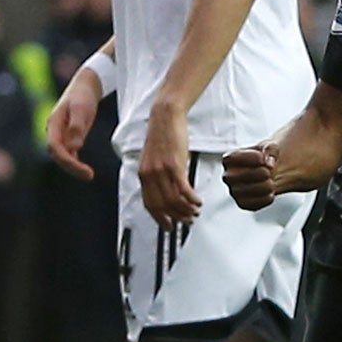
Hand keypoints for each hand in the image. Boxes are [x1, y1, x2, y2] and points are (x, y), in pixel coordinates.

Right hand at [47, 71, 103, 180]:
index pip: (54, 148)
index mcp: (53, 124)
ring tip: (89, 175)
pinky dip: (76, 162)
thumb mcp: (81, 109)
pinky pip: (69, 153)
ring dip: (73, 167)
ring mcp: (61, 134)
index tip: (82, 169)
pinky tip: (86, 171)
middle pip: (57, 155)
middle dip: (71, 167)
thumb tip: (74, 148)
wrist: (85, 86)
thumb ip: (76, 127)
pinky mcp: (69, 136)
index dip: (66, 160)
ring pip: (63, 155)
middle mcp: (54, 131)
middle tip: (89, 176)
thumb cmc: (83, 96)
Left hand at [140, 102, 200, 228]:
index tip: (168, 226)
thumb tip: (166, 189)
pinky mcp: (174, 165)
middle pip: (162, 205)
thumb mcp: (154, 157)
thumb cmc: (162, 134)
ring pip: (173, 200)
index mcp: (143, 174)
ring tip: (195, 212)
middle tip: (187, 220)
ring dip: (186, 210)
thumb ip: (156, 174)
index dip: (159, 218)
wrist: (165, 116)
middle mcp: (150, 175)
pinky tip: (198, 201)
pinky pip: (183, 190)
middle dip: (176, 217)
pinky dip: (192, 199)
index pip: (149, 203)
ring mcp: (161, 171)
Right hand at [222, 142, 280, 210]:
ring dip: (264, 186)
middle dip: (258, 173)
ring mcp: (234, 191)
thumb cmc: (266, 157)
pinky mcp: (243, 203)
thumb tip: (269, 164)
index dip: (249, 158)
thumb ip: (270, 149)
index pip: (231, 159)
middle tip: (269, 171)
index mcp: (229, 159)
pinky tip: (271, 192)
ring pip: (244, 192)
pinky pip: (252, 205)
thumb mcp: (270, 146)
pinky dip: (265, 199)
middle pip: (235, 176)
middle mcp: (228, 176)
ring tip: (271, 182)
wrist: (271, 172)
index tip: (263, 158)